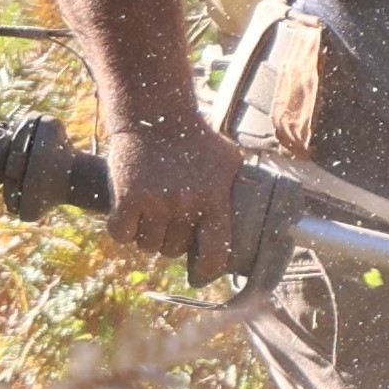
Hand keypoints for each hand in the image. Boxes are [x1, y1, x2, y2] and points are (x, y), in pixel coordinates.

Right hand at [106, 113, 242, 278]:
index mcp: (214, 199)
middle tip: (170, 223)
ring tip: (150, 215)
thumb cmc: (195, 139)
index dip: (209, 268)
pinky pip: (122, 235)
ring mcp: (155, 202)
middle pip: (175, 250)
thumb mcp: (228, 161)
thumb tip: (266, 214)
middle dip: (172, 242)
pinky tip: (129, 215)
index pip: (216, 250)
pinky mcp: (127, 198)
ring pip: (148, 246)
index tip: (202, 273)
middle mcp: (186, 204)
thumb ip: (238, 190)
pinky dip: (123, 230)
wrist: (155, 115)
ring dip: (147, 236)